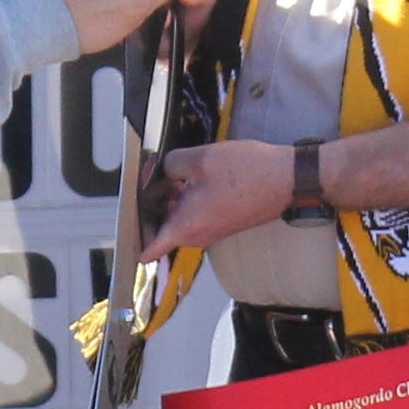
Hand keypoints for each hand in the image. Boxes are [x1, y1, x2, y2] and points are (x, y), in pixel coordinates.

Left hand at [140, 139, 294, 259]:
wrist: (287, 179)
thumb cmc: (248, 172)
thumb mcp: (200, 159)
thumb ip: (170, 165)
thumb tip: (163, 170)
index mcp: (185, 226)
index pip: (148, 249)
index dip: (131, 239)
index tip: (121, 228)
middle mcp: (196, 236)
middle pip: (159, 228)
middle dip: (152, 204)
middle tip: (152, 176)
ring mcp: (210, 231)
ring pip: (177, 219)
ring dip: (171, 199)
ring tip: (174, 171)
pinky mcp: (222, 223)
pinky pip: (194, 215)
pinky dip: (187, 199)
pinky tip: (193, 176)